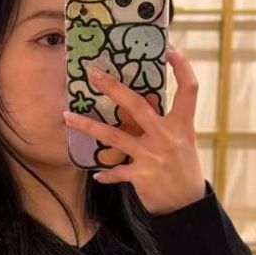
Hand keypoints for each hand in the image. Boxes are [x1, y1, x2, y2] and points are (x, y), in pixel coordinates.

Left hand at [63, 44, 205, 216]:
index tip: (171, 48)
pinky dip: (106, 174)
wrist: (187, 206)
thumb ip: (166, 125)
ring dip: (87, 126)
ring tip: (67, 117)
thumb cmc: (184, 170)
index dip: (182, 67)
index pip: (188, 89)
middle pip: (136, 105)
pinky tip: (97, 174)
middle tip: (93, 73)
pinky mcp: (140, 176)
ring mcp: (152, 156)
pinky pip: (115, 172)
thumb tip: (144, 106)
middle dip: (113, 87)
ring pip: (113, 136)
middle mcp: (167, 136)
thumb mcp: (184, 143)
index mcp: (183, 125)